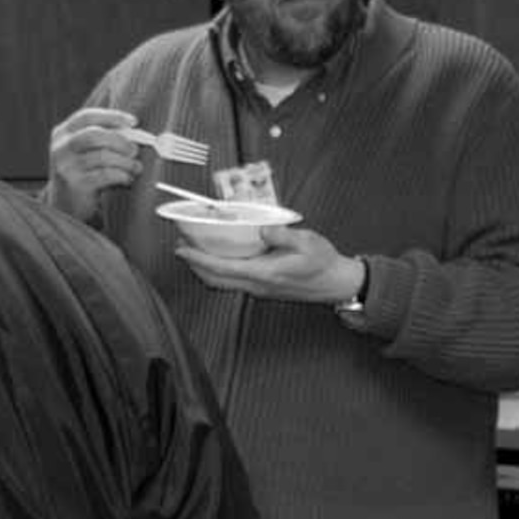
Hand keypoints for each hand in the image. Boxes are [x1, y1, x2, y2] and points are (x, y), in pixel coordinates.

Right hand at [46, 107, 142, 220]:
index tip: (134, 122)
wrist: (65, 206)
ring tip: (135, 167)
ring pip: (102, 156)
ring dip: (125, 161)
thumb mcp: (84, 152)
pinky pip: (105, 175)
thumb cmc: (82, 174)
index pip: (87, 116)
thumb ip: (102, 139)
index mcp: (62, 133)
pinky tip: (127, 179)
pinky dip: (121, 175)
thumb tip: (135, 133)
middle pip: (94, 134)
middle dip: (120, 140)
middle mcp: (61, 147)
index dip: (112, 116)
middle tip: (134, 150)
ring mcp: (66, 166)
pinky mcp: (76, 184)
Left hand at [174, 224, 360, 304]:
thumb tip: (263, 228)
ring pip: (222, 283)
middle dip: (194, 266)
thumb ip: (282, 234)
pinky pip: (233, 281)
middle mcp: (257, 285)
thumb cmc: (323, 263)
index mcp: (264, 274)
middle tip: (182, 247)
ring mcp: (259, 289)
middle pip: (215, 281)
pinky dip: (219, 270)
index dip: (198, 260)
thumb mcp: (306, 242)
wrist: (336, 284)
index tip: (182, 250)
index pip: (221, 268)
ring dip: (205, 269)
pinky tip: (220, 256)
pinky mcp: (263, 288)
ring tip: (196, 250)